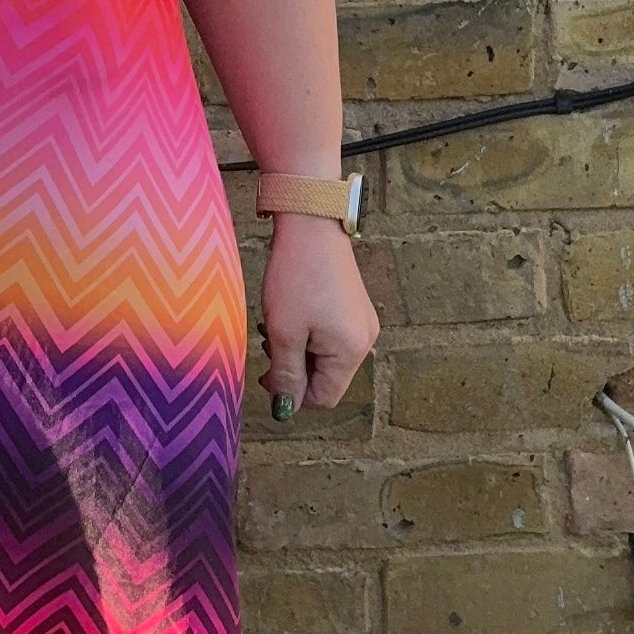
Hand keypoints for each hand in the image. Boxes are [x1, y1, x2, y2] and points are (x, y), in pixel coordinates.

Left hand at [257, 213, 378, 415]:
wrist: (311, 223)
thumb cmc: (296, 277)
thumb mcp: (284, 332)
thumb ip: (285, 375)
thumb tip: (285, 410)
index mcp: (351, 352)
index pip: (323, 399)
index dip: (293, 394)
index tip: (268, 372)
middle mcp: (364, 340)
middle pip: (325, 378)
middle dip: (293, 368)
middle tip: (269, 342)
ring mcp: (361, 322)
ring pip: (324, 357)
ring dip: (296, 349)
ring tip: (276, 325)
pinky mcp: (353, 307)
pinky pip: (329, 336)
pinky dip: (307, 333)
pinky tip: (290, 314)